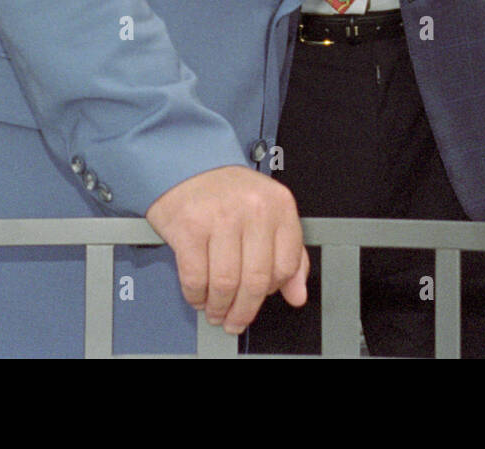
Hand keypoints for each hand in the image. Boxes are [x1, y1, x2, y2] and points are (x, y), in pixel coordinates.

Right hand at [146, 164, 307, 333]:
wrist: (187, 165)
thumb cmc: (228, 190)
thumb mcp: (268, 211)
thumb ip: (289, 251)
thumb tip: (298, 293)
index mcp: (279, 204)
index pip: (287, 264)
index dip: (273, 290)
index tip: (261, 298)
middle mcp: (253, 209)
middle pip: (256, 280)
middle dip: (244, 310)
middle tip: (235, 319)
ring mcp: (221, 217)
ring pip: (225, 284)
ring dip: (219, 307)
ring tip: (216, 310)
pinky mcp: (190, 228)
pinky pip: (196, 278)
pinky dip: (197, 296)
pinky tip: (199, 295)